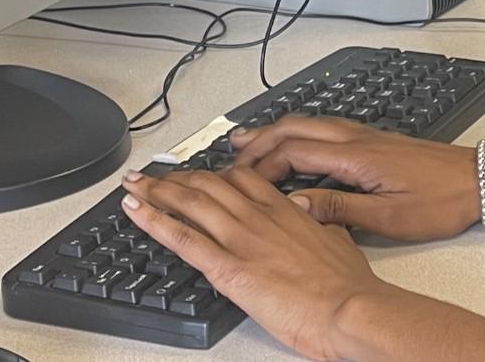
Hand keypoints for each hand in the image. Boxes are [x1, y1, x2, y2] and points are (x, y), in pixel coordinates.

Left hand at [120, 166, 393, 361]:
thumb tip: (318, 221)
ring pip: (189, 203)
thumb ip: (321, 226)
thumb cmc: (349, 286)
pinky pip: (181, 238)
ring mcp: (241, 239)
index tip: (198, 176)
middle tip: (154, 176)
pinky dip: (153, 221)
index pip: (240, 180)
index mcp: (286, 210)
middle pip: (207, 185)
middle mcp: (259, 217)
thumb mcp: (339, 242)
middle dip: (176, 178)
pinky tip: (135, 211)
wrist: (350, 309)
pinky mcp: (227, 268)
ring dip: (156, 191)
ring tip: (134, 185)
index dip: (212, 175)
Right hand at [230, 116, 483, 240]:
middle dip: (259, 140)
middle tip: (229, 155)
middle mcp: (358, 139)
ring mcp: (367, 136)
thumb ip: (340, 209)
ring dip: (277, 131)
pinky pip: (325, 129)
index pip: (293, 153)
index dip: (261, 165)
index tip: (239, 181)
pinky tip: (296, 142)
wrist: (481, 179)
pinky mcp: (376, 140)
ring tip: (249, 141)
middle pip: (295, 129)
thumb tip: (296, 205)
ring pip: (310, 124)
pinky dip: (299, 133)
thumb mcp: (390, 216)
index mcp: (356, 157)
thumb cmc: (442, 200)